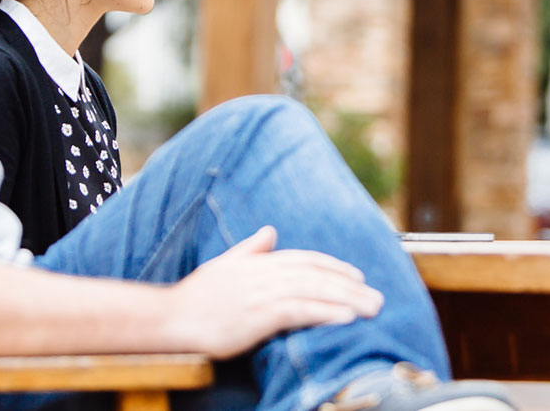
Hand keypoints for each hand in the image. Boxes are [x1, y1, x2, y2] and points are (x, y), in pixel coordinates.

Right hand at [165, 226, 382, 357]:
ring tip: (371, 309)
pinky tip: (345, 318)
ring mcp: (261, 294)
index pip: (307, 260)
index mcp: (260, 262)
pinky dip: (324, 312)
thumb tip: (270, 230)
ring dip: (346, 299)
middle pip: (318, 276)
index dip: (335, 267)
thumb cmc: (197, 296)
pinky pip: (298, 312)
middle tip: (379, 298)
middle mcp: (265, 274)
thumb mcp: (225, 266)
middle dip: (351, 286)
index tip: (359, 276)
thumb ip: (251, 249)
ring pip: (314, 292)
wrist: (170, 318)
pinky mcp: (257, 316)